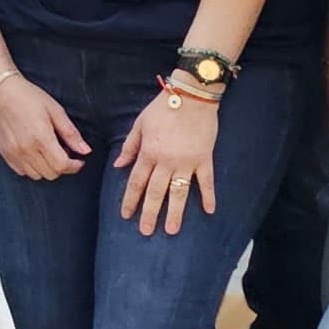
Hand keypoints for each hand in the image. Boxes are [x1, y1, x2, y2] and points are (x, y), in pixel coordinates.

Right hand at [0, 72, 91, 179]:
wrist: (1, 92)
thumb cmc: (28, 97)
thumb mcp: (56, 110)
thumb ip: (71, 133)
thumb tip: (85, 150)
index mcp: (41, 138)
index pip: (62, 165)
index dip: (74, 166)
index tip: (78, 161)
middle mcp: (26, 149)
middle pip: (51, 174)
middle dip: (62, 167)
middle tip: (65, 155)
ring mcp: (14, 153)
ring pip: (36, 175)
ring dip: (47, 168)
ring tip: (48, 154)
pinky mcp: (5, 153)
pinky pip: (22, 171)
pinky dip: (32, 168)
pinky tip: (35, 154)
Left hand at [110, 82, 222, 236]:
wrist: (192, 96)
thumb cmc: (163, 107)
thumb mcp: (140, 124)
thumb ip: (130, 146)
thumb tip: (119, 165)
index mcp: (149, 153)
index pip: (136, 182)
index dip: (130, 200)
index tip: (126, 215)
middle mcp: (166, 162)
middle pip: (156, 192)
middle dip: (150, 213)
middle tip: (146, 231)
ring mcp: (187, 162)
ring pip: (179, 192)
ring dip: (175, 212)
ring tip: (172, 230)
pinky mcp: (204, 159)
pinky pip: (206, 181)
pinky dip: (208, 196)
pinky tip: (209, 211)